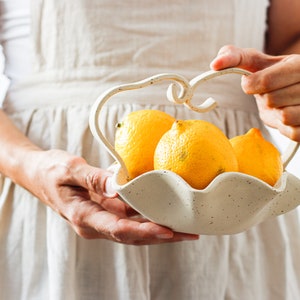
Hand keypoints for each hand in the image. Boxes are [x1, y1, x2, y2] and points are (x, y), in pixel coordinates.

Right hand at [26, 149, 198, 244]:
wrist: (38, 174)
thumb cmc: (50, 170)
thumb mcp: (70, 169)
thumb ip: (94, 179)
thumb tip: (119, 186)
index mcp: (83, 217)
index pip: (118, 229)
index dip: (144, 231)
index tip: (168, 231)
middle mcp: (94, 224)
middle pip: (132, 234)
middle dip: (160, 235)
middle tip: (187, 233)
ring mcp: (100, 219)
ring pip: (133, 229)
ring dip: (158, 228)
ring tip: (184, 228)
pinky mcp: (105, 212)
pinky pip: (129, 218)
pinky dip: (147, 217)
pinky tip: (164, 214)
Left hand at [210, 45, 299, 141]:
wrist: (295, 95)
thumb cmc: (272, 77)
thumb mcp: (255, 63)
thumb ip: (235, 57)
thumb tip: (214, 64)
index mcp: (298, 64)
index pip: (265, 81)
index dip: (251, 86)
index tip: (251, 84)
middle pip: (272, 100)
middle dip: (265, 99)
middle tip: (271, 94)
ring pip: (284, 116)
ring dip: (275, 113)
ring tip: (282, 105)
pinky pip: (292, 132)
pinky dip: (284, 127)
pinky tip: (290, 117)